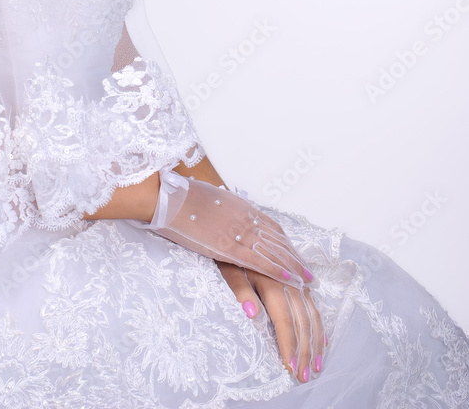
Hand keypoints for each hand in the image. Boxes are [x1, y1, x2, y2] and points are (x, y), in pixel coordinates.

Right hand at [146, 167, 314, 286]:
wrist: (168, 197)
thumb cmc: (182, 196)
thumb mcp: (208, 199)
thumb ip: (221, 209)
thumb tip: (223, 212)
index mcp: (240, 207)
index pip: (271, 227)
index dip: (286, 243)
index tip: (296, 254)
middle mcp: (245, 218)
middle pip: (278, 240)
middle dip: (295, 257)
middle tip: (309, 272)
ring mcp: (238, 232)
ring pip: (274, 251)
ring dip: (293, 267)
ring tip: (307, 281)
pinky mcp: (229, 246)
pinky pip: (259, 261)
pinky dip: (277, 270)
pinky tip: (290, 279)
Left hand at [216, 261, 324, 383]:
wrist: (243, 225)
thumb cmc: (232, 250)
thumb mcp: (228, 268)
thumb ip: (240, 291)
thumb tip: (252, 315)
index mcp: (271, 282)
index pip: (284, 321)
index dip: (288, 346)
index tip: (290, 369)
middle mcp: (289, 281)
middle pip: (302, 322)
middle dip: (305, 351)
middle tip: (305, 376)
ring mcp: (297, 279)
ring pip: (312, 314)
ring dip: (316, 342)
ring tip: (317, 366)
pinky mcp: (300, 276)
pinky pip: (314, 303)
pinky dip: (319, 324)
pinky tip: (323, 341)